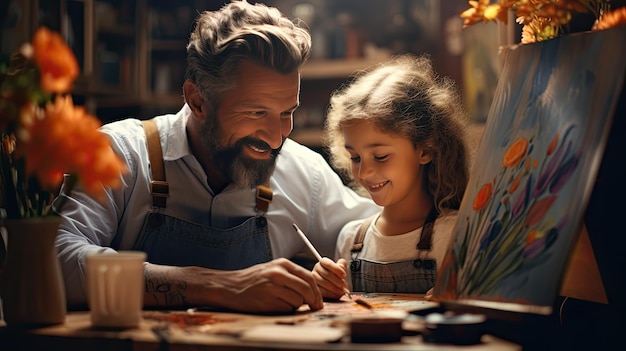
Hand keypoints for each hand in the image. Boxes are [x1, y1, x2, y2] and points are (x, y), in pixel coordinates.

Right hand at [143, 258, 323, 312]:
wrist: (229, 286)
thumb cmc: (254, 280)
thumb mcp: (273, 270)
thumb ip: (291, 277)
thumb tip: (312, 290)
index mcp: (283, 264)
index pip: (309, 277)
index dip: (317, 291)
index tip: (319, 301)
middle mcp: (279, 273)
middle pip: (308, 289)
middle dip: (314, 301)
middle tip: (315, 307)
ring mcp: (273, 286)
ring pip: (298, 300)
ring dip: (296, 305)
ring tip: (283, 302)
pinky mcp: (268, 300)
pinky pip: (287, 308)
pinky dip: (285, 310)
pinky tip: (274, 305)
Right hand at [312, 257, 348, 298]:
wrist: (331, 288)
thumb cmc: (335, 278)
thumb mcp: (340, 270)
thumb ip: (342, 266)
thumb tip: (342, 265)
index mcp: (323, 262)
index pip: (329, 264)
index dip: (337, 269)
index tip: (344, 275)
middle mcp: (316, 269)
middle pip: (327, 274)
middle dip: (338, 281)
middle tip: (345, 286)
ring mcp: (313, 278)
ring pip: (324, 282)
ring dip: (335, 288)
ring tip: (341, 291)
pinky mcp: (313, 288)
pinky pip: (321, 291)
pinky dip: (330, 293)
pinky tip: (336, 294)